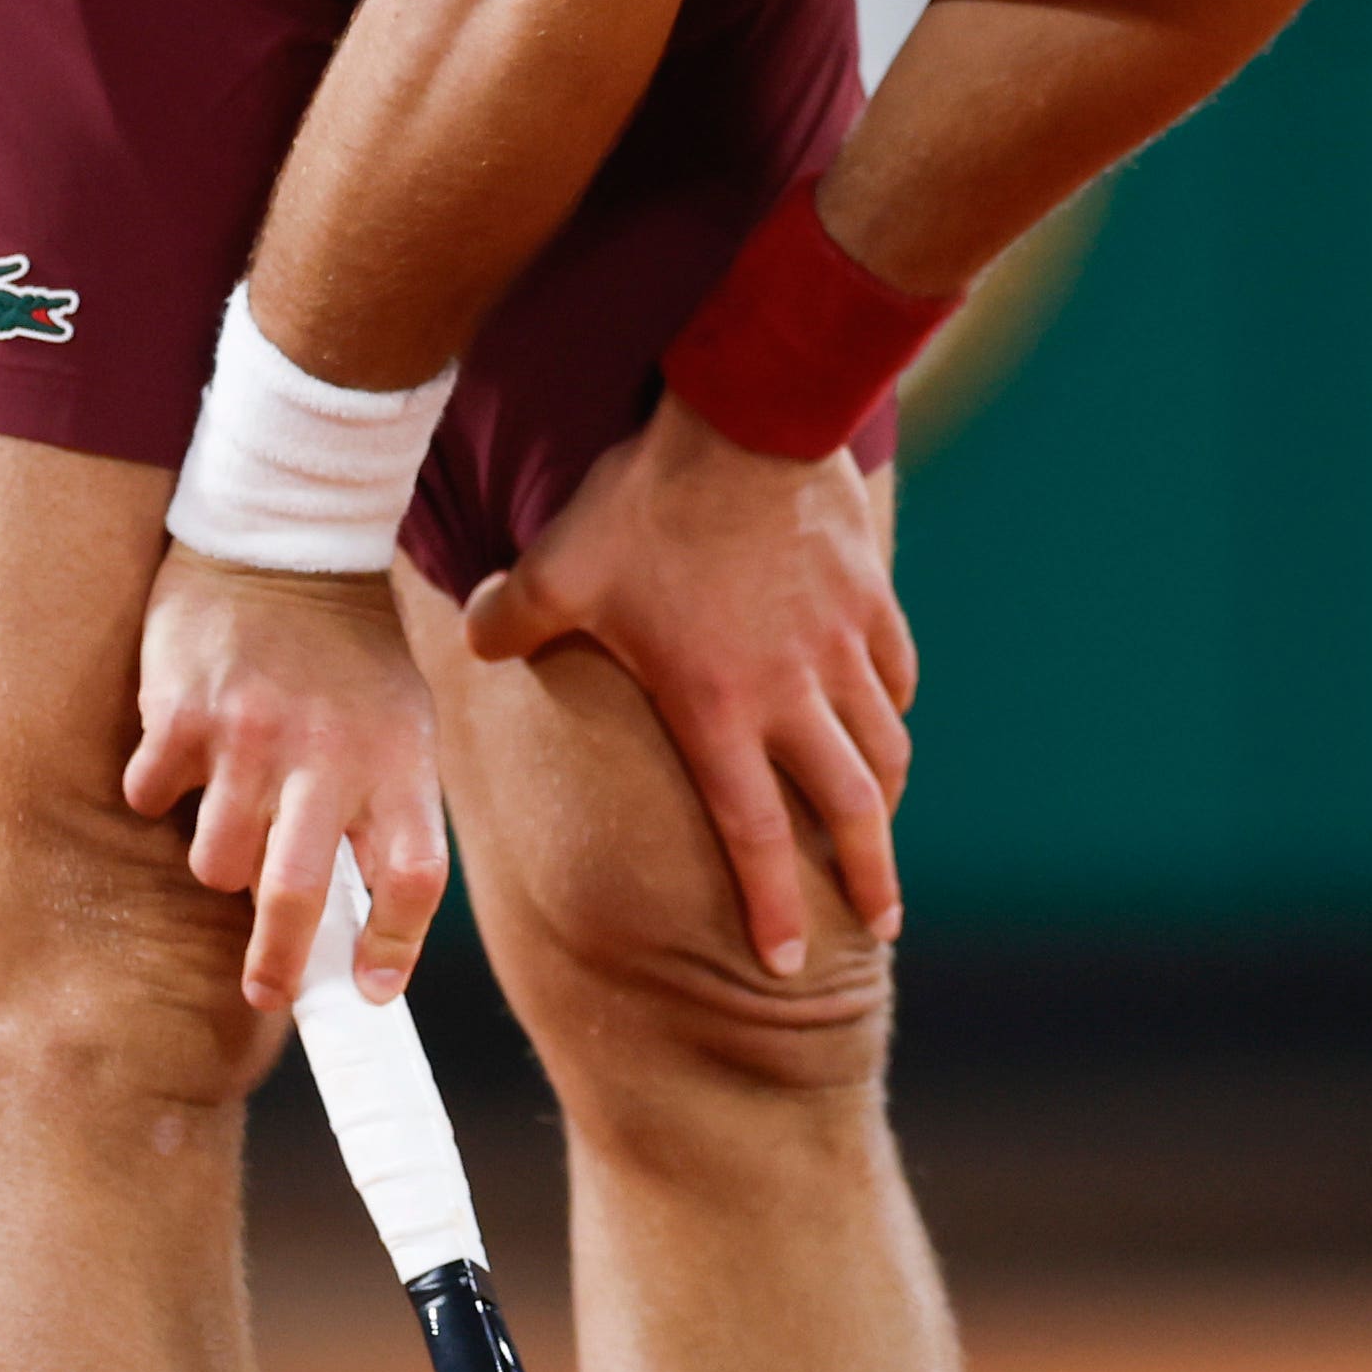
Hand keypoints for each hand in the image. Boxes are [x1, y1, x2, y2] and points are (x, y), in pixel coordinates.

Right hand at [124, 548, 444, 1010]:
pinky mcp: (181, 711)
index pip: (413, 878)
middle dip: (280, 963)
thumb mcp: (401, 723)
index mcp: (400, 758)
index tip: (373, 992)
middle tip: (268, 992)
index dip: (394, 948)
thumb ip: (386, 812)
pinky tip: (183, 755)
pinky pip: (153, 798)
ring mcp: (250, 733)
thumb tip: (361, 933)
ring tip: (230, 818)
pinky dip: (160, 792)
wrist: (286, 540)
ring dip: (217, 861)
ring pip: (215, 861)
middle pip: (300, 895)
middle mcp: (328, 752)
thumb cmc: (350, 656)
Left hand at [460, 398, 914, 976]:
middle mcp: (793, 693)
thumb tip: (476, 638)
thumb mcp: (556, 565)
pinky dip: (894, 706)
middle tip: (879, 925)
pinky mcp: (870, 598)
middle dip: (869, 879)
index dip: (772, 903)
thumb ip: (510, 619)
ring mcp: (841, 646)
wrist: (745, 413)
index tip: (783, 958)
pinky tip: (887, 716)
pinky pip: (895, 671)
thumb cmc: (644, 499)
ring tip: (885, 832)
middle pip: (850, 810)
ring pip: (885, 746)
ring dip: (888, 800)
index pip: (752, 832)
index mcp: (717, 707)